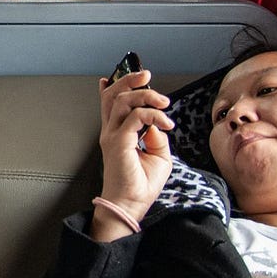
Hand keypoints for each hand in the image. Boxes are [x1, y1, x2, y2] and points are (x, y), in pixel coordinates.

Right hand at [94, 70, 173, 240]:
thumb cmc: (140, 185)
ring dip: (145, 95)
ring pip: (122, 101)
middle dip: (129, 80)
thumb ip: (156, 135)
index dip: (116, 85)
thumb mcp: (158, 155)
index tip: (129, 73)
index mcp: (117, 134)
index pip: (111, 103)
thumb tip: (157, 123)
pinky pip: (135, 118)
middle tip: (146, 76)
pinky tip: (164, 122)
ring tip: (162, 102)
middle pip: (113, 95)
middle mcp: (112, 132)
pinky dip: (153, 115)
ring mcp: (113, 136)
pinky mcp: (119, 142)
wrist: (130, 204)